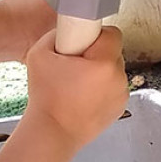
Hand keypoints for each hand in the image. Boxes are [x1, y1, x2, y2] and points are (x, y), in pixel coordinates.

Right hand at [23, 25, 127, 150]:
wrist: (52, 131)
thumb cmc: (46, 96)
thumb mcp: (39, 53)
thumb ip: (56, 34)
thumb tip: (67, 30)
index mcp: (104, 62)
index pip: (112, 33)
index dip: (96, 35)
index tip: (83, 42)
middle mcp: (118, 78)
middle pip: (113, 53)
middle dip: (97, 54)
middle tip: (76, 64)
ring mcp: (121, 95)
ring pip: (114, 72)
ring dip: (100, 72)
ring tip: (78, 83)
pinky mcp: (119, 108)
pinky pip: (113, 89)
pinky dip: (102, 90)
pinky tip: (83, 97)